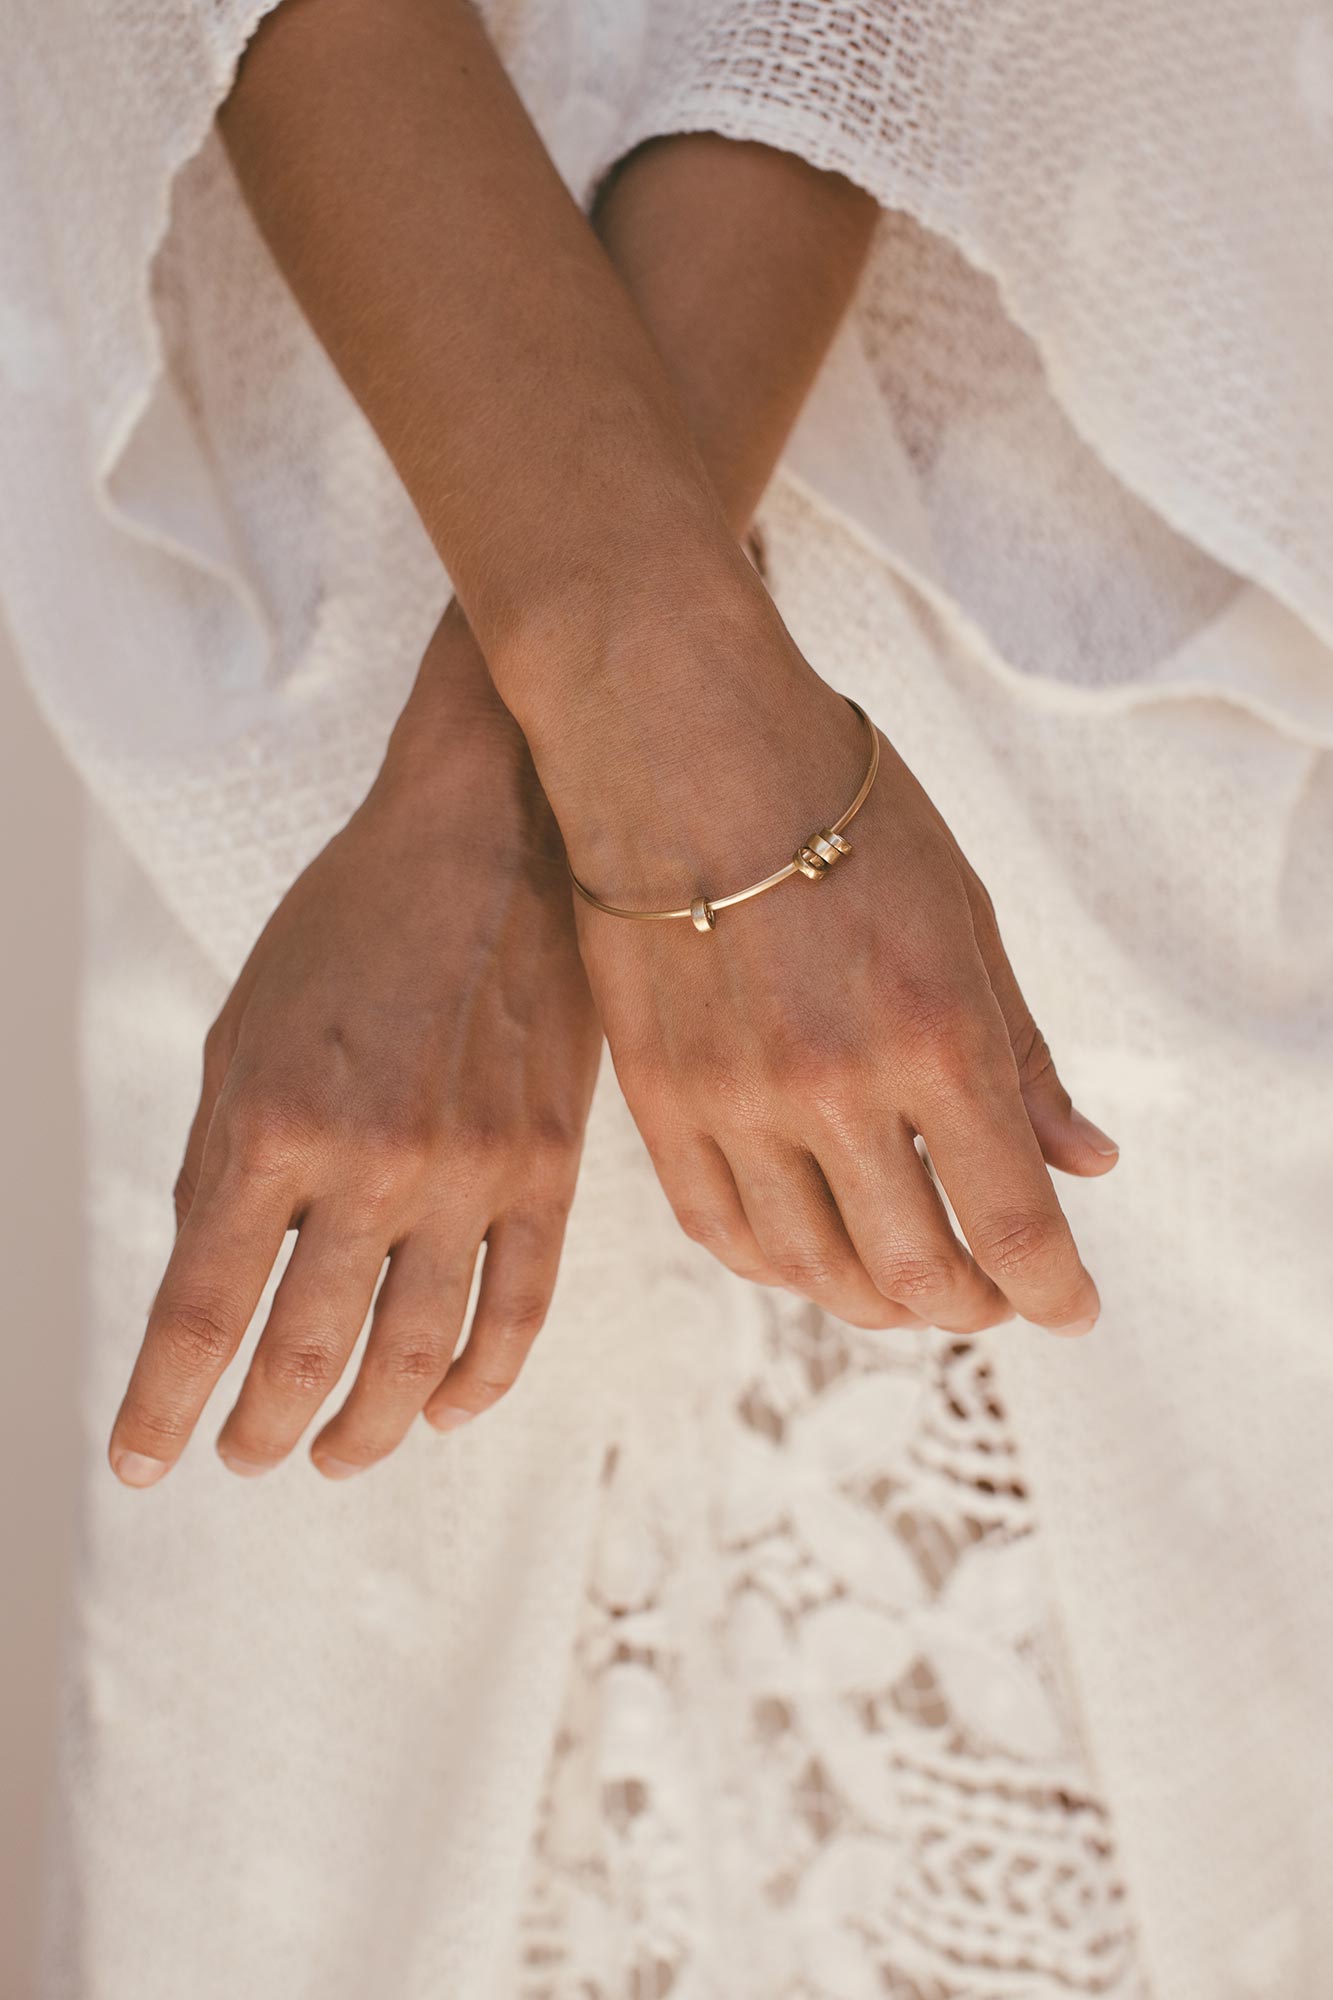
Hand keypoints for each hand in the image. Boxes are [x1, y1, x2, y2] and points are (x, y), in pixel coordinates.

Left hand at [108, 607, 600, 1486]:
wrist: (492, 839)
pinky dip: (478, 1382)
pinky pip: (519, 1310)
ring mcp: (472, 1171)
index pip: (201, 1309)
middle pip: (305, 1355)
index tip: (139, 1461)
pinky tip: (442, 1411)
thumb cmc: (350, 923)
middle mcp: (370, 1161)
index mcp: (272, 1122)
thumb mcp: (244, 1028)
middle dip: (260, 1428)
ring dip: (365, 1430)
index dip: (161, 1405)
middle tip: (244, 1455)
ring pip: (415, 1355)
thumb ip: (223, 1159)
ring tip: (333, 1457)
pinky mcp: (550, 1166)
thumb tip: (210, 1281)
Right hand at [521, 576, 1117, 1338]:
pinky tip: (811, 1256)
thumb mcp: (966, 915)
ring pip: (815, 1270)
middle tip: (996, 1298)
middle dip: (974, 1307)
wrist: (680, 743)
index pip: (1013, 1221)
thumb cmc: (839, 808)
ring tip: (909, 1287)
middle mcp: (836, 1086)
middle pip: (916, 1272)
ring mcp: (737, 1101)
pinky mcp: (660, 1099)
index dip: (1053, 1291)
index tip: (1072, 1311)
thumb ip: (1023, 1054)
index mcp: (935, 1034)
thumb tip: (1088, 1163)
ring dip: (879, 1302)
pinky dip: (779, 1267)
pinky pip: (722, 1230)